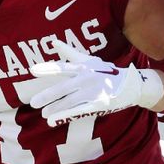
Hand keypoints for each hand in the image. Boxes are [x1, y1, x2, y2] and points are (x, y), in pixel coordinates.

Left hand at [29, 41, 163, 126]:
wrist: (130, 84)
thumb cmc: (105, 71)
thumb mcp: (89, 60)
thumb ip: (70, 53)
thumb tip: (53, 42)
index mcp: (83, 67)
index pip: (63, 67)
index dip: (48, 69)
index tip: (33, 70)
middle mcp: (87, 79)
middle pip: (64, 88)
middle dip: (47, 96)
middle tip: (32, 102)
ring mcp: (93, 93)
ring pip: (69, 102)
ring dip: (55, 108)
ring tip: (43, 114)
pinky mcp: (99, 104)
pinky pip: (78, 111)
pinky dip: (64, 116)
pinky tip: (52, 121)